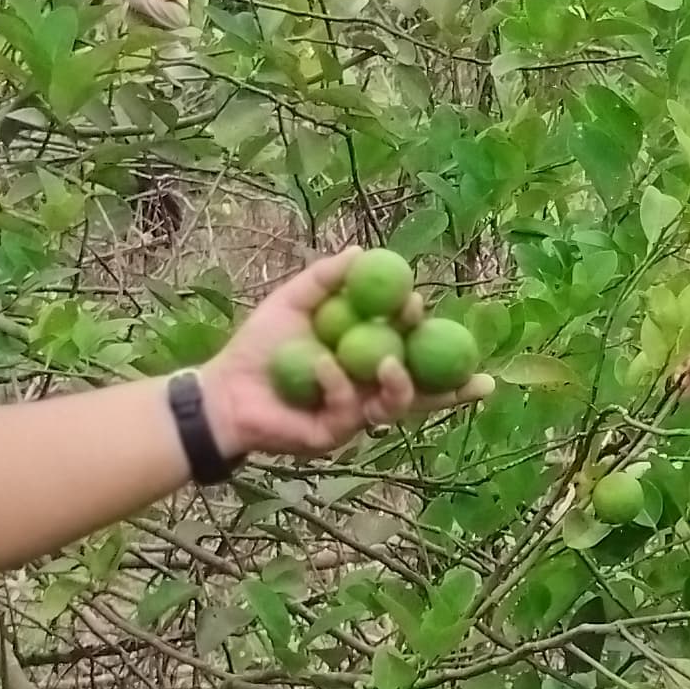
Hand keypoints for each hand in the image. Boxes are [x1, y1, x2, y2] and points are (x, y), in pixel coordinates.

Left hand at [195, 249, 490, 463]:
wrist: (222, 388)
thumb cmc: (258, 347)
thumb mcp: (293, 302)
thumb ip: (325, 279)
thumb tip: (361, 252)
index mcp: (366, 361)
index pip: (412, 351)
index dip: (430, 336)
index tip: (423, 306)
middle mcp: (367, 393)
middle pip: (422, 393)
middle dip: (451, 387)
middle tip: (467, 367)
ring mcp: (352, 418)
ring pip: (393, 408)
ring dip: (399, 385)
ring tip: (389, 360)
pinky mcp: (331, 436)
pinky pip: (345, 410)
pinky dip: (335, 383)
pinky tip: (322, 363)